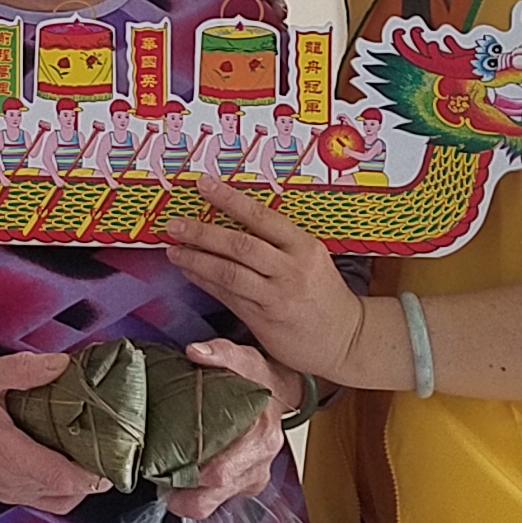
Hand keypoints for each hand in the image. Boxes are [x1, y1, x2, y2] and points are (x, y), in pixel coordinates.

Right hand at [0, 352, 111, 513]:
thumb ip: (23, 369)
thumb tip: (63, 364)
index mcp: (4, 453)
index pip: (59, 477)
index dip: (92, 473)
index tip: (116, 452)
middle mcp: (9, 481)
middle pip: (68, 494)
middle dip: (95, 475)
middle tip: (114, 445)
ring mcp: (8, 492)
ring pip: (62, 501)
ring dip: (82, 483)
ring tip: (96, 450)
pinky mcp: (8, 493)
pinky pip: (49, 499)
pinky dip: (67, 485)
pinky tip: (73, 457)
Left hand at [163, 176, 362, 380]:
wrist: (347, 338)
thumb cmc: (323, 293)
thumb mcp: (311, 258)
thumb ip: (279, 242)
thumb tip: (236, 217)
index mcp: (305, 247)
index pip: (262, 217)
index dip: (230, 199)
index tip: (203, 184)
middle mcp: (292, 270)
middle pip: (240, 246)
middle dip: (203, 233)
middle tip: (175, 224)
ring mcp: (277, 297)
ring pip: (229, 273)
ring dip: (196, 260)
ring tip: (174, 249)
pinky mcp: (265, 320)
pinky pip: (228, 296)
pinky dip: (205, 282)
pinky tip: (189, 271)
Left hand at [163, 338, 293, 519]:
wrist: (280, 393)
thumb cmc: (259, 380)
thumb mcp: (243, 359)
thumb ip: (221, 353)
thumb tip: (196, 352)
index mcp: (260, 437)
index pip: (223, 471)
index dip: (192, 476)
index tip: (165, 468)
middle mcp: (259, 463)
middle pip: (217, 493)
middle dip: (185, 495)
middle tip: (159, 482)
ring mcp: (254, 477)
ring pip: (216, 502)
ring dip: (189, 496)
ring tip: (167, 479)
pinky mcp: (246, 484)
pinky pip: (219, 500)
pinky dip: (198, 494)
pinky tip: (184, 478)